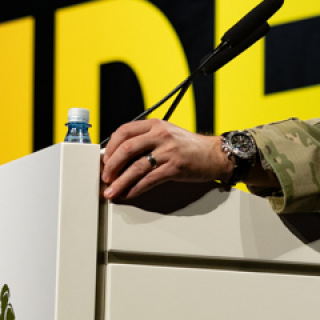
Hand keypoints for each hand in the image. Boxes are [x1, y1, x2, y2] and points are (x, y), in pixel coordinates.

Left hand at [100, 119, 231, 199]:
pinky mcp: (174, 167)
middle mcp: (160, 135)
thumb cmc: (190, 146)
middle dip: (111, 165)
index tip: (105, 160)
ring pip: (135, 167)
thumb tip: (120, 156)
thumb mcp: (167, 134)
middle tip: (105, 177)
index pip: (124, 131)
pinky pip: (149, 180)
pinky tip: (129, 194)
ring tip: (111, 191)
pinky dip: (136, 188)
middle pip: (126, 149)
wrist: (215, 154)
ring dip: (120, 181)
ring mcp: (168, 151)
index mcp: (155, 125)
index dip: (110, 147)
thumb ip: (146, 140)